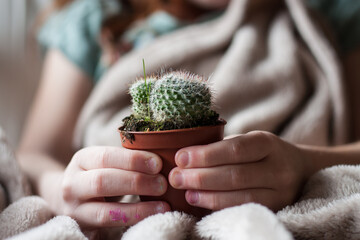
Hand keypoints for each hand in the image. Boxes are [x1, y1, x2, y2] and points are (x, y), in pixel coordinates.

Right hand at [60, 146, 169, 227]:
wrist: (65, 197)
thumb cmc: (97, 174)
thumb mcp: (104, 161)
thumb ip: (127, 160)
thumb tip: (161, 161)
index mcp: (82, 159)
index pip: (105, 157)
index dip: (132, 160)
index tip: (157, 164)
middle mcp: (72, 183)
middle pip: (103, 182)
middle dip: (137, 182)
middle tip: (162, 184)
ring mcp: (74, 209)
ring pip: (105, 211)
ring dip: (138, 209)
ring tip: (163, 205)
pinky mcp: (82, 227)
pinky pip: (109, 227)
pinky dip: (132, 222)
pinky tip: (151, 217)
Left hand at [169, 131, 307, 211]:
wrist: (300, 169)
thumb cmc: (263, 153)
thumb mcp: (249, 141)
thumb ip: (223, 148)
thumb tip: (184, 158)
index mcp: (268, 143)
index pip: (235, 149)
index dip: (205, 155)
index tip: (180, 157)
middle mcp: (279, 168)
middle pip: (235, 175)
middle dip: (200, 177)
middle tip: (176, 177)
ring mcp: (281, 192)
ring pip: (240, 197)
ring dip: (207, 195)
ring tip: (186, 192)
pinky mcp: (277, 209)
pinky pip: (244, 209)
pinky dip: (220, 207)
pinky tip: (201, 202)